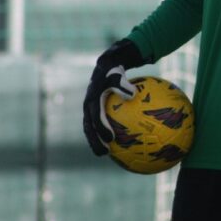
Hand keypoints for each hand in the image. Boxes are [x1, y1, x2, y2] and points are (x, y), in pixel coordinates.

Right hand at [82, 39, 145, 155]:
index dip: (101, 129)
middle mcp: (88, 107)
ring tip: (107, 153)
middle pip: (89, 128)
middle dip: (94, 141)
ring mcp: (90, 110)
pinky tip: (118, 143)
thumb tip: (132, 95)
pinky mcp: (94, 112)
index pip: (95, 117)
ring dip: (97, 141)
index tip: (110, 139)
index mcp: (91, 101)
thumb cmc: (114, 71)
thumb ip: (122, 84)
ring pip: (91, 129)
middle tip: (104, 153)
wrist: (105, 66)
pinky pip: (98, 125)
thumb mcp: (117, 74)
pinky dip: (104, 134)